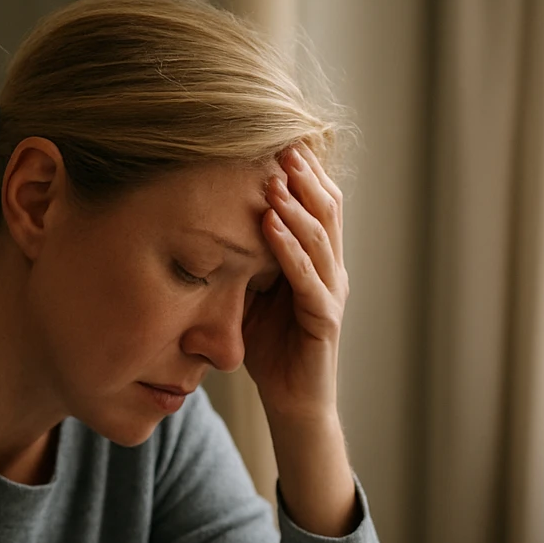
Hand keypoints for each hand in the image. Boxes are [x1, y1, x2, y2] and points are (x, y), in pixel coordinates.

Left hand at [243, 142, 347, 424]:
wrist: (293, 405)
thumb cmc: (271, 350)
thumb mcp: (252, 294)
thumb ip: (245, 259)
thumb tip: (212, 218)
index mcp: (318, 260)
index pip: (319, 203)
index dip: (304, 170)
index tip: (277, 137)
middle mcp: (332, 271)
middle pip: (328, 209)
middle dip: (305, 174)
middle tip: (281, 141)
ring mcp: (331, 294)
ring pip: (321, 237)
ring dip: (297, 204)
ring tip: (275, 175)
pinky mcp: (324, 320)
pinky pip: (308, 278)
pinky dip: (290, 249)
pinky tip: (270, 226)